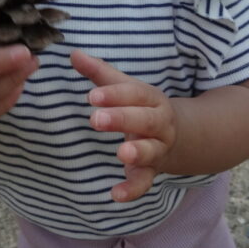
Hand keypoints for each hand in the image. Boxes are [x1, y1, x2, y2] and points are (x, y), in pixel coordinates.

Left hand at [71, 50, 176, 201]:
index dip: (113, 94)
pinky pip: (145, 182)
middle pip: (144, 119)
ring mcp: (157, 148)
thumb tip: (73, 53)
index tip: (92, 96)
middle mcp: (159, 122)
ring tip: (120, 153)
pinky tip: (116, 194)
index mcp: (151, 98)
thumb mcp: (123, 87)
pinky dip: (133, 189)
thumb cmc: (139, 105)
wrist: (175, 133)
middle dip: (121, 118)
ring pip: (151, 150)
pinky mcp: (151, 171)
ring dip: (137, 152)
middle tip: (95, 118)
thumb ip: (98, 72)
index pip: (133, 93)